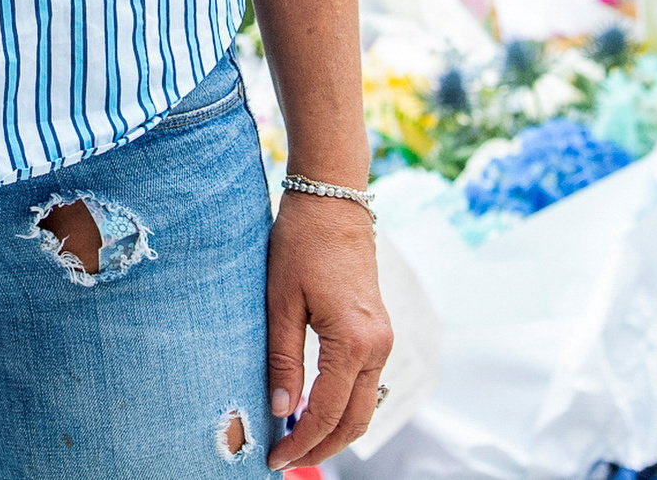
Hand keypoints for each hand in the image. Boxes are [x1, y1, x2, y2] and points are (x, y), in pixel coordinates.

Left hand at [265, 194, 391, 469]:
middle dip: (321, 446)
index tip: (273, 458)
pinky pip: (365, 384)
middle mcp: (377, 347)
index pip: (327, 412)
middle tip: (284, 461)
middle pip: (355, 420)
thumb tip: (280, 410)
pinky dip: (343, 406)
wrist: (333, 203)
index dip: (300, 441)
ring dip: (334, 430)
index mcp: (353, 343)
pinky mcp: (378, 332)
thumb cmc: (301, 244)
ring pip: (364, 405)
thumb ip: (283, 359)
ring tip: (296, 443)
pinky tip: (314, 410)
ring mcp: (383, 341)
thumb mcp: (280, 302)